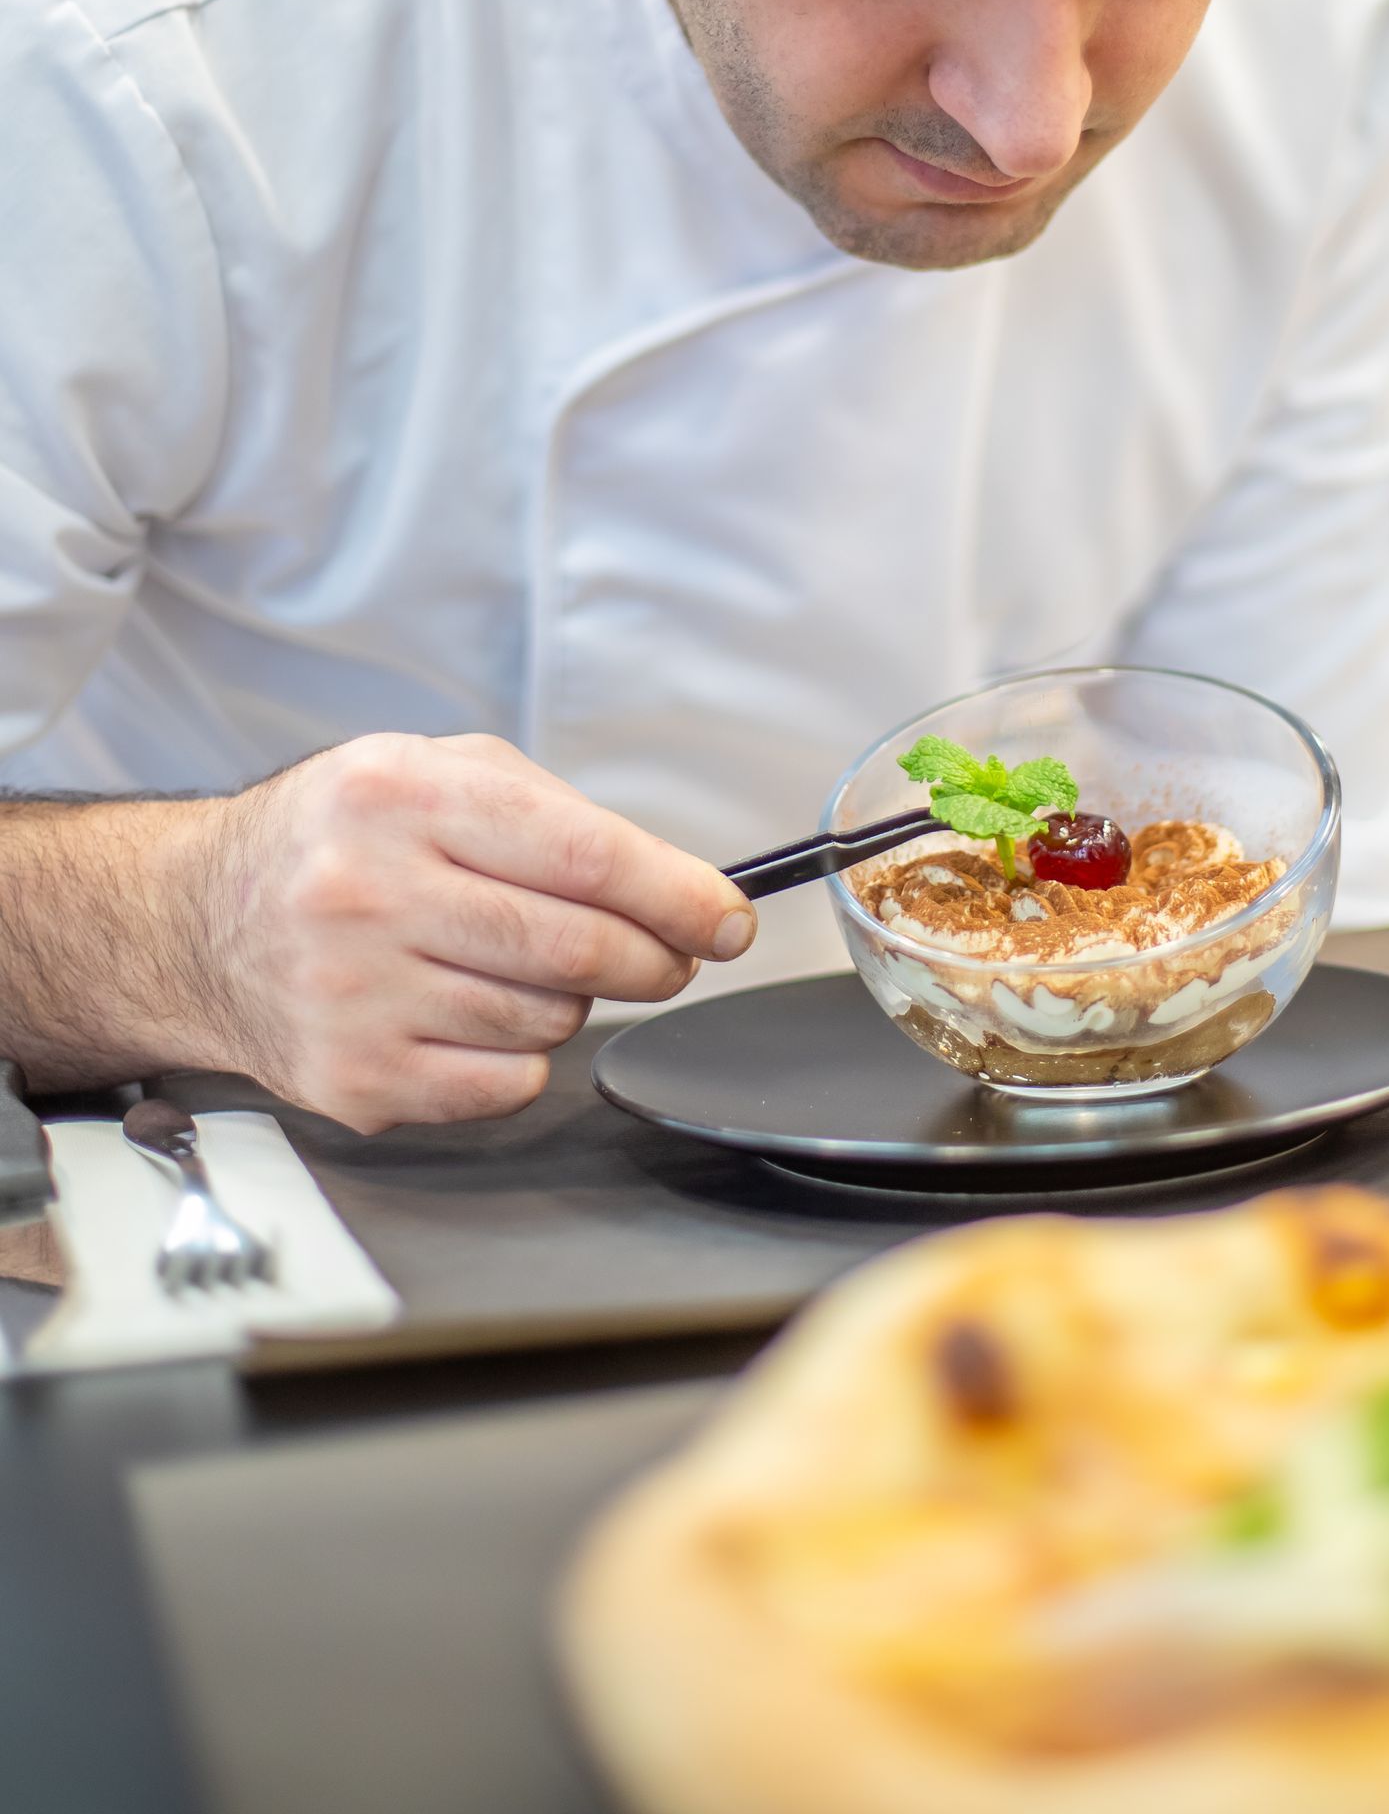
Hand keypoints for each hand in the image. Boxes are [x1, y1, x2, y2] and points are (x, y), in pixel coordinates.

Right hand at [192, 733, 755, 1132]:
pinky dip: (523, 1053)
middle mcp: (369, 893)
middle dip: (656, 958)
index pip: (585, 856)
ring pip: (549, 1020)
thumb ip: (555, 814)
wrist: (199, 920)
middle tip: (671, 954)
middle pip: (579, 950)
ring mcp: (356, 995)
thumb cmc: (340, 838)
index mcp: (402, 795)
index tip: (728, 920)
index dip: (678, 895)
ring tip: (520, 965)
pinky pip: (504, 1082)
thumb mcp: (436, 769)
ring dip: (573, 1001)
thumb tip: (678, 888)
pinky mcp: (352, 1079)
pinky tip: (478, 1014)